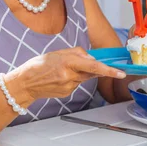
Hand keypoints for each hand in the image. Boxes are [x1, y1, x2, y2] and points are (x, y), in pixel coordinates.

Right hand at [8, 47, 125, 100]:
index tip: (121, 73)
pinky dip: (73, 79)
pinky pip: (76, 83)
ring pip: (83, 78)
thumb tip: (92, 58)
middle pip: (91, 72)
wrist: (25, 83)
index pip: (94, 67)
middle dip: (93, 68)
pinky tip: (60, 78)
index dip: (110, 70)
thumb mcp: (58, 52)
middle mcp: (70, 76)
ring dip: (79, 72)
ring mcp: (68, 86)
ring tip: (62, 70)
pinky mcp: (67, 93)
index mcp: (68, 63)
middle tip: (81, 65)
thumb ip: (78, 53)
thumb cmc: (39, 65)